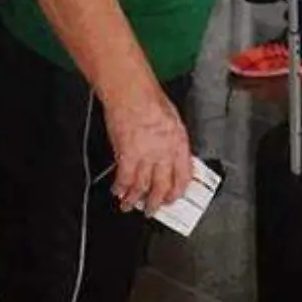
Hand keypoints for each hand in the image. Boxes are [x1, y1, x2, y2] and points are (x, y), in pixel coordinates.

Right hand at [104, 86, 192, 213]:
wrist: (132, 92)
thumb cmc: (151, 100)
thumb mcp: (173, 122)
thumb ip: (173, 143)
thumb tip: (172, 160)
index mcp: (179, 144)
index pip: (184, 176)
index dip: (177, 191)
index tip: (172, 197)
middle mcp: (165, 153)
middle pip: (162, 187)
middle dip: (156, 202)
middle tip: (152, 209)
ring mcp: (146, 156)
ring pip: (141, 187)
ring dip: (134, 199)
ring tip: (130, 205)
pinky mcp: (127, 155)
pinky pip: (124, 179)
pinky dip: (120, 188)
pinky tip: (117, 191)